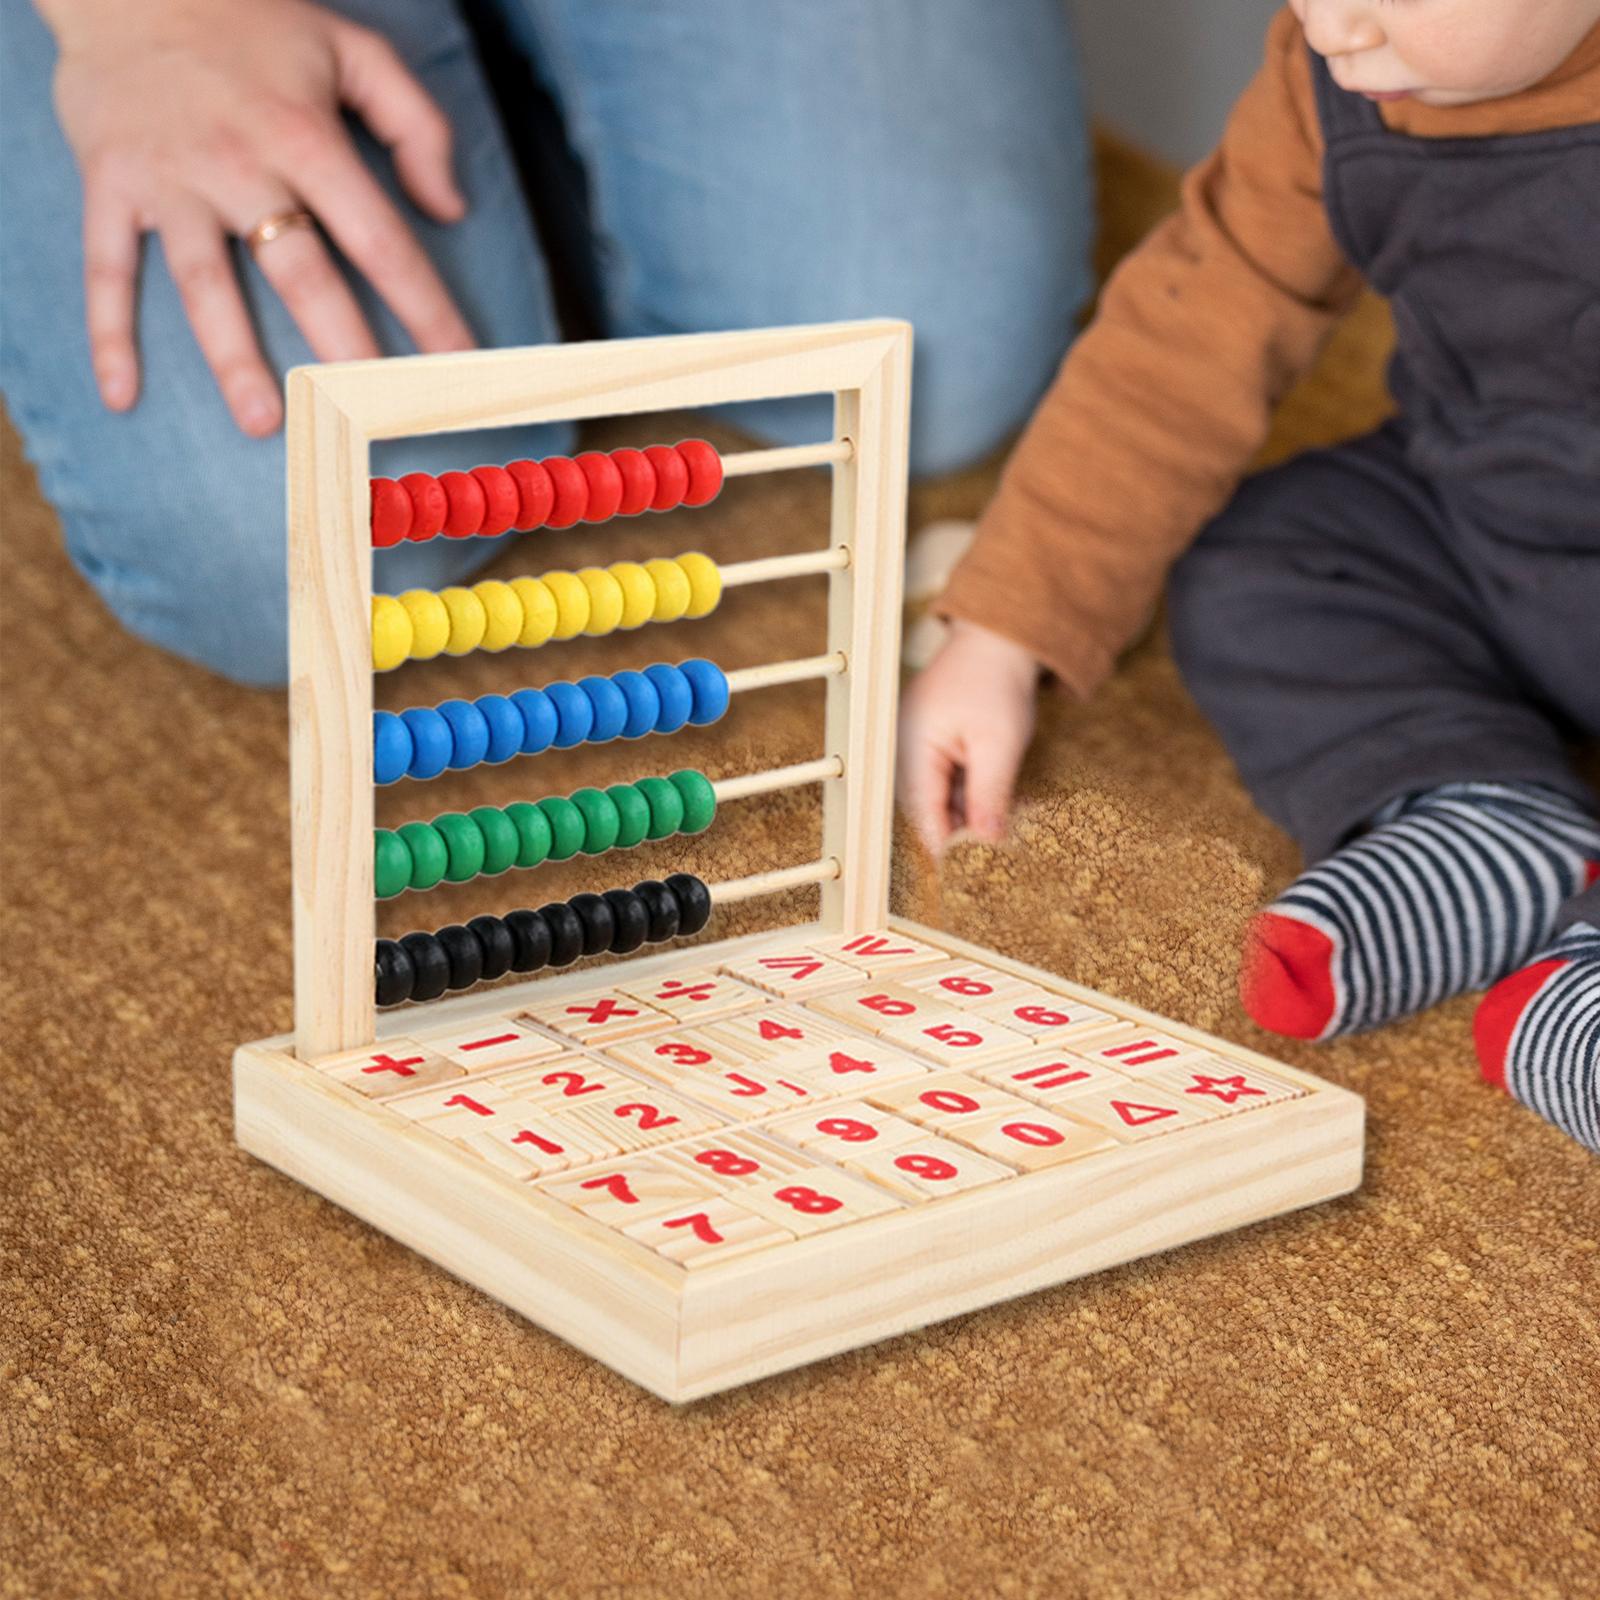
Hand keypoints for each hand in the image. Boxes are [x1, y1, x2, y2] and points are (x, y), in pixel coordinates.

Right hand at [45, 0, 473, 434]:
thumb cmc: (254, 21)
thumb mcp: (352, 49)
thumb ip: (416, 125)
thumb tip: (452, 208)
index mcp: (306, 138)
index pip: (380, 241)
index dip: (425, 308)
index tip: (458, 367)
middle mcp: (240, 165)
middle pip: (299, 273)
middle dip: (340, 348)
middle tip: (368, 414)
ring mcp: (170, 180)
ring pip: (205, 284)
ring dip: (233, 357)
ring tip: (265, 421)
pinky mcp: (110, 184)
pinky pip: (108, 266)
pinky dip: (109, 332)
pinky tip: (122, 394)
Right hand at [897, 619, 1039, 856]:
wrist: (999, 639)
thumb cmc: (996, 683)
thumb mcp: (999, 744)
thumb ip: (989, 795)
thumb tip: (986, 843)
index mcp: (912, 751)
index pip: (926, 817)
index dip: (950, 850)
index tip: (975, 877)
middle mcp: (905, 753)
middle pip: (931, 811)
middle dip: (965, 833)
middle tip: (1000, 855)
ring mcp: (917, 748)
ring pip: (943, 799)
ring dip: (974, 813)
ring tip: (1009, 825)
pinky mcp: (933, 745)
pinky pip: (949, 782)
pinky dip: (974, 794)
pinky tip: (1003, 802)